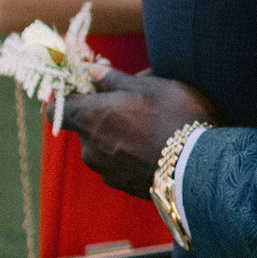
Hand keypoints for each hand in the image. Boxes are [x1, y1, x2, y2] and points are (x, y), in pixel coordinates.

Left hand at [55, 68, 218, 199]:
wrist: (201, 168)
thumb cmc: (175, 117)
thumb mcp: (150, 85)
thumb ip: (114, 79)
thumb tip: (91, 71)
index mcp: (90, 118)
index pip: (55, 108)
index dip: (68, 97)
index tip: (87, 89)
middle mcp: (89, 147)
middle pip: (85, 126)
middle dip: (104, 113)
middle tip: (136, 101)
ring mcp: (106, 171)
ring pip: (103, 144)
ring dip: (119, 133)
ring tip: (153, 125)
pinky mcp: (123, 186)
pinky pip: (119, 163)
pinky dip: (131, 153)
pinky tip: (158, 146)